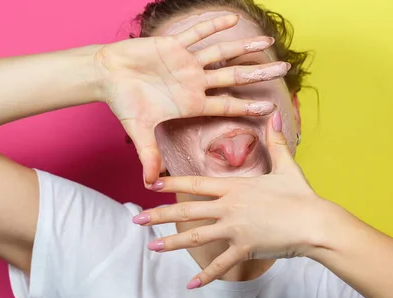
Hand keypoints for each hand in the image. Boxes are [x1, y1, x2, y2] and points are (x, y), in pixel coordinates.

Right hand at [96, 14, 289, 183]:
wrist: (107, 77)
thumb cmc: (124, 104)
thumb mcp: (139, 132)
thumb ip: (149, 156)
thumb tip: (150, 185)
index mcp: (191, 103)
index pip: (227, 106)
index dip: (249, 106)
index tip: (272, 107)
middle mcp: (194, 83)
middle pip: (234, 78)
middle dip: (259, 74)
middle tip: (285, 69)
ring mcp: (187, 63)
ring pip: (222, 53)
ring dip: (244, 47)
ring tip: (269, 41)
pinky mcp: (173, 45)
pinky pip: (197, 33)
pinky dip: (212, 25)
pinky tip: (232, 18)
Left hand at [132, 111, 336, 288]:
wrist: (315, 222)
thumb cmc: (301, 194)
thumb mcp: (286, 166)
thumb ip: (275, 142)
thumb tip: (273, 115)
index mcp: (235, 187)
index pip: (196, 183)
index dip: (172, 183)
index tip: (152, 185)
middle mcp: (229, 207)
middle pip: (187, 211)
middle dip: (160, 215)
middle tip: (137, 220)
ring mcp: (235, 229)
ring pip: (197, 237)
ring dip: (172, 243)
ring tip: (152, 248)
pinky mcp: (245, 249)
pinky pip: (221, 264)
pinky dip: (206, 276)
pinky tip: (190, 285)